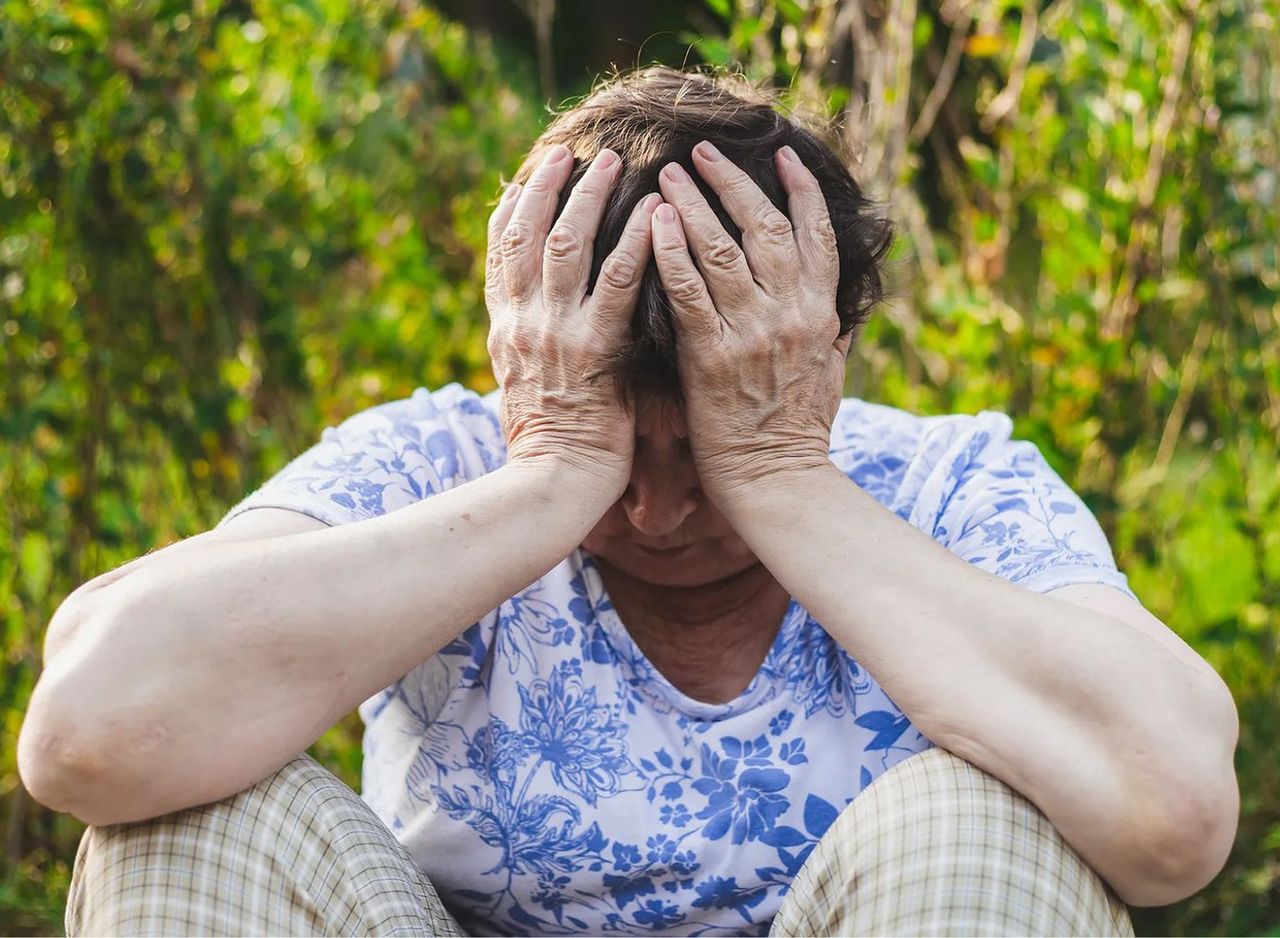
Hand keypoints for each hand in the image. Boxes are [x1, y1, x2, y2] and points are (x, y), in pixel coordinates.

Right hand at [485, 144, 660, 498]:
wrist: (552, 488)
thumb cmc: (549, 448)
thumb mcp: (525, 389)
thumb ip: (532, 350)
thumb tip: (540, 329)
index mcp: (505, 331)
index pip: (500, 256)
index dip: (511, 211)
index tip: (523, 177)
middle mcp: (522, 323)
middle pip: (527, 235)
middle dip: (546, 187)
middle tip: (568, 151)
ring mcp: (555, 333)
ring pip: (566, 245)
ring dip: (589, 198)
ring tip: (612, 163)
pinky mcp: (593, 350)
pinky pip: (617, 284)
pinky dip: (636, 244)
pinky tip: (656, 215)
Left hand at [650, 140, 847, 504]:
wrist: (777, 484)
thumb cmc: (798, 433)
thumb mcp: (830, 375)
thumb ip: (833, 334)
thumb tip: (844, 311)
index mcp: (820, 314)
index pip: (817, 235)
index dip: (801, 190)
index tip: (783, 156)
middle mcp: (791, 314)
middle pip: (765, 227)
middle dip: (732, 183)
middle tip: (702, 152)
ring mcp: (752, 333)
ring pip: (723, 249)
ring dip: (694, 204)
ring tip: (669, 173)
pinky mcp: (712, 355)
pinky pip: (688, 290)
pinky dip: (671, 251)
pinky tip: (654, 222)